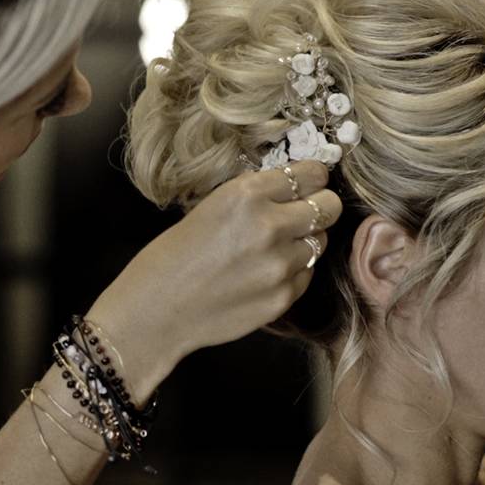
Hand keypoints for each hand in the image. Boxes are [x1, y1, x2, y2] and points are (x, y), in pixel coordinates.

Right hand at [83, 160, 342, 404]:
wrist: (155, 310)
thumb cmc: (172, 255)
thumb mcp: (211, 206)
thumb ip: (255, 197)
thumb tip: (291, 190)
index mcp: (247, 194)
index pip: (310, 175)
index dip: (313, 178)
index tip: (310, 182)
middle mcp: (270, 226)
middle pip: (329, 207)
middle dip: (320, 207)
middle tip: (303, 214)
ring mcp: (280, 265)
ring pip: (320, 243)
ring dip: (304, 242)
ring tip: (273, 250)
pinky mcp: (283, 298)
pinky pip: (306, 275)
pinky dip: (293, 272)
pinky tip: (264, 275)